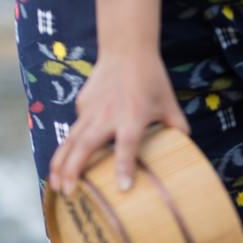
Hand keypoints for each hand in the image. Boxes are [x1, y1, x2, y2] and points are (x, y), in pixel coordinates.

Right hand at [48, 49, 190, 194]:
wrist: (126, 50)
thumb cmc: (151, 80)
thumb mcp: (169, 104)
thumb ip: (177, 126)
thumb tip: (188, 147)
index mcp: (132, 117)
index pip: (127, 146)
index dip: (125, 166)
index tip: (123, 188)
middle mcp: (107, 115)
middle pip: (86, 146)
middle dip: (74, 171)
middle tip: (69, 193)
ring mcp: (90, 110)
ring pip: (71, 140)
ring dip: (61, 163)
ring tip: (55, 185)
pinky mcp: (81, 104)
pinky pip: (75, 129)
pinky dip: (68, 146)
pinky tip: (64, 163)